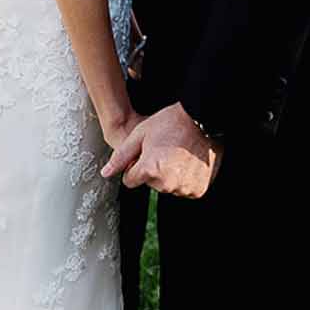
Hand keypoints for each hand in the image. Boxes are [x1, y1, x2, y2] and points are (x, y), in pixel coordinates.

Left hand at [101, 102, 223, 198]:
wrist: (204, 119)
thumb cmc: (170, 123)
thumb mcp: (140, 134)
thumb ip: (121, 157)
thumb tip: (105, 174)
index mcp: (150, 170)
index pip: (130, 180)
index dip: (135, 165)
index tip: (146, 152)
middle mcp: (167, 184)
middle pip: (150, 184)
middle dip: (153, 170)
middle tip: (164, 149)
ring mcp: (185, 188)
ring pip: (167, 187)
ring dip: (169, 175)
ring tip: (178, 153)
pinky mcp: (198, 190)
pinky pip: (184, 189)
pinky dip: (185, 179)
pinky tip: (188, 162)